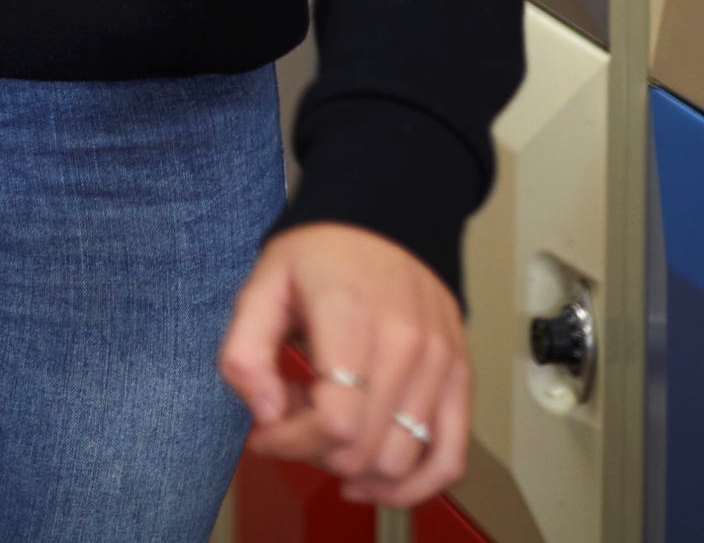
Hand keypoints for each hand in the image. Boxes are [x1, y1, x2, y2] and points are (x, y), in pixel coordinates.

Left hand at [218, 222, 470, 507]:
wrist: (386, 218)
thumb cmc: (325, 252)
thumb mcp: (262, 283)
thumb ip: (244, 349)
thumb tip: (264, 413)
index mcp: (352, 320)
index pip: (334, 422)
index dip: (291, 442)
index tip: (267, 431)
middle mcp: (405, 347)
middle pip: (364, 450)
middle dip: (314, 454)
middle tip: (292, 426)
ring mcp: (439, 366)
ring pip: (402, 462)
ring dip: (355, 469)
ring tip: (329, 438)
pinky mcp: (460, 379)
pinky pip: (451, 458)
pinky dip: (414, 485)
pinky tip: (377, 481)